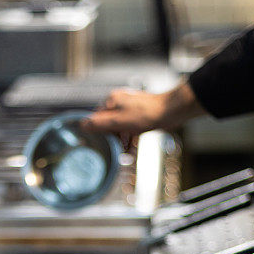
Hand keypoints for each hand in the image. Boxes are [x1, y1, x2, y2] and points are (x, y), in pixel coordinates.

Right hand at [82, 82, 205, 138]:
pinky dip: (131, 139)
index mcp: (112, 101)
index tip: (102, 143)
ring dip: (122, 141)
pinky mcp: (140, 115)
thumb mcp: (118, 122)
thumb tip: (82, 124)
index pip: (97, 117)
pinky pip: (130, 129)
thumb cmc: (146, 114)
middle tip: (116, 150)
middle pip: (109, 123)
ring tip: (125, 152)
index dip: (99, 131)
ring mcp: (130, 109)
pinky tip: (132, 149)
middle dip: (112, 138)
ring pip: (120, 127)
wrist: (171, 111)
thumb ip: (99, 123)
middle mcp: (120, 102)